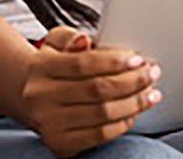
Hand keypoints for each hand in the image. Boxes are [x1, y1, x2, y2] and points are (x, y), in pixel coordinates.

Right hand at [22, 26, 160, 157]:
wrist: (31, 99)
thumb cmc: (52, 68)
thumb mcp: (55, 44)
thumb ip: (71, 37)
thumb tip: (85, 39)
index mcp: (40, 68)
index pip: (83, 64)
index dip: (113, 61)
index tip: (138, 59)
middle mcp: (40, 97)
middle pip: (96, 89)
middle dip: (131, 81)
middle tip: (151, 74)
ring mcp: (49, 123)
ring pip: (102, 114)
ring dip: (134, 103)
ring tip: (150, 93)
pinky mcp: (59, 143)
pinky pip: (100, 135)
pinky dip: (122, 123)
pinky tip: (133, 112)